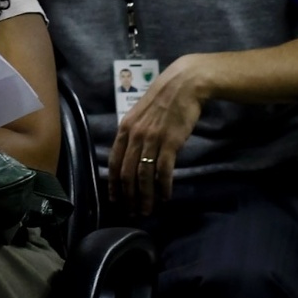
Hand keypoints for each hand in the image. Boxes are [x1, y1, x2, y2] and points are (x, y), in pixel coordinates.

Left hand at [107, 55, 206, 215]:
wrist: (183, 85)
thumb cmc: (162, 100)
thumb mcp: (139, 115)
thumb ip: (133, 134)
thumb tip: (130, 154)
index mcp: (124, 130)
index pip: (115, 162)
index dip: (113, 183)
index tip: (115, 199)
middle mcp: (134, 136)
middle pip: (127, 173)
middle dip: (128, 196)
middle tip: (131, 211)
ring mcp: (152, 140)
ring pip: (144, 175)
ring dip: (145, 196)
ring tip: (147, 209)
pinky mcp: (170, 142)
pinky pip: (163, 170)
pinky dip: (163, 186)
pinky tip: (165, 196)